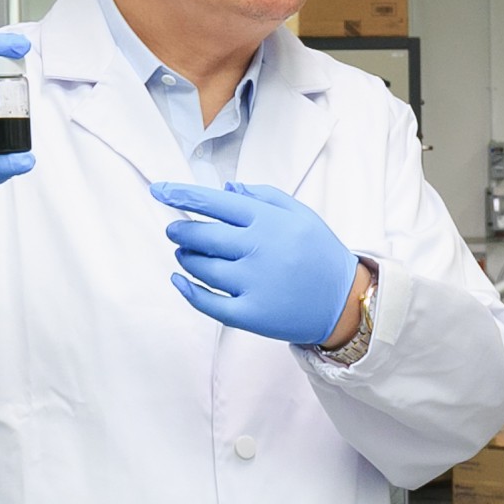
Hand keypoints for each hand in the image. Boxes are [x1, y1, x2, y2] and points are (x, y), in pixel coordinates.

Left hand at [155, 180, 364, 346]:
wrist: (345, 301)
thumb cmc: (319, 253)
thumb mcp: (300, 215)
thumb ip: (263, 197)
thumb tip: (225, 189)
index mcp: (269, 221)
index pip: (215, 203)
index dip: (182, 195)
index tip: (158, 191)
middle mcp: (259, 249)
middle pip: (202, 235)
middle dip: (181, 231)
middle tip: (174, 230)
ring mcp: (253, 283)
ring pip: (201, 267)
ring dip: (185, 258)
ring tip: (184, 254)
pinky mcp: (250, 315)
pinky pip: (207, 302)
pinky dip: (187, 289)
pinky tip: (179, 279)